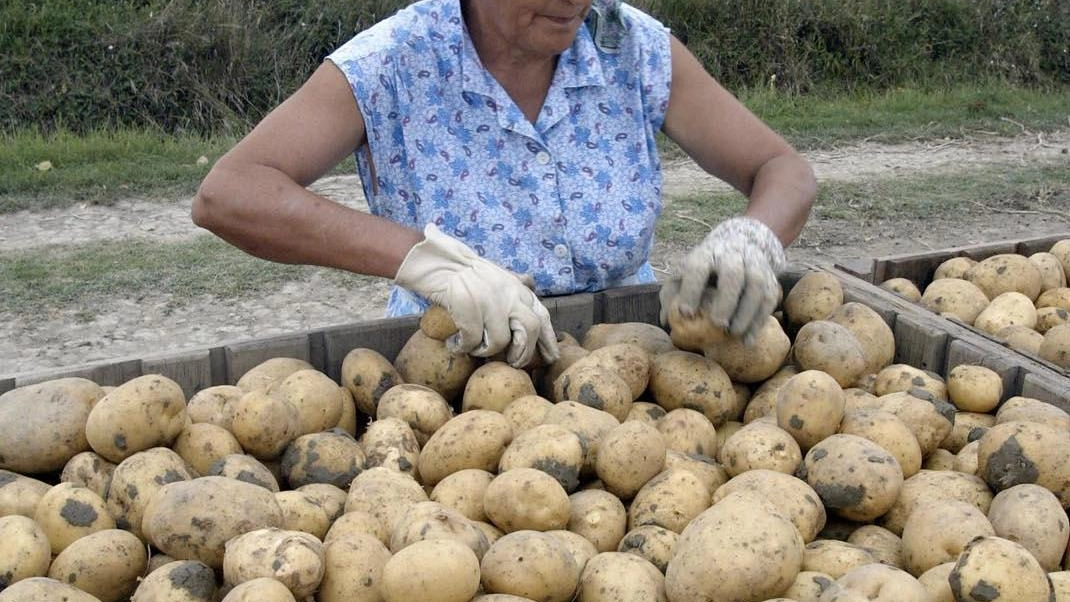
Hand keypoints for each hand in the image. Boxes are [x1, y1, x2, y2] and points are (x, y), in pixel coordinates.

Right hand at [395, 224, 559, 366]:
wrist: (439, 263)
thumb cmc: (467, 273)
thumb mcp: (498, 274)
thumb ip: (515, 282)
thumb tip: (532, 283)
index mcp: (517, 289)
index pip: (542, 316)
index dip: (549, 340)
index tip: (550, 357)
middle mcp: (508, 294)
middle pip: (529, 330)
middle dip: (523, 353)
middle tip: (512, 363)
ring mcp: (489, 301)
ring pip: (500, 341)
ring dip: (486, 352)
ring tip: (474, 349)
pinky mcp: (468, 309)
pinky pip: (473, 341)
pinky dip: (464, 347)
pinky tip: (456, 345)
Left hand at [659, 217, 785, 342]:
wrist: (741, 243)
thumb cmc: (703, 268)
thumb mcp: (684, 273)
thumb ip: (671, 295)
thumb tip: (666, 321)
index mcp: (705, 255)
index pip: (698, 268)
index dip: (692, 289)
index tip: (686, 313)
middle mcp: (731, 256)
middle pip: (733, 274)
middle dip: (726, 300)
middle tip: (718, 324)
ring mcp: (754, 265)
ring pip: (756, 285)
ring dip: (746, 312)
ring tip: (734, 334)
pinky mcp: (769, 279)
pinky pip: (769, 299)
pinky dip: (759, 321)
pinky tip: (747, 340)